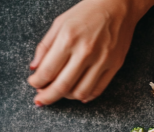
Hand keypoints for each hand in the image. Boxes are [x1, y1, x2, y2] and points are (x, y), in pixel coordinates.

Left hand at [28, 0, 153, 104]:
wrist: (119, 3)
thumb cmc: (88, 11)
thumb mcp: (60, 23)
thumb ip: (45, 46)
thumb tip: (34, 68)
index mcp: (69, 38)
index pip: (47, 71)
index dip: (36, 82)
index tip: (33, 83)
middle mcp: (85, 51)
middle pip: (62, 87)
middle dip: (47, 97)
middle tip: (40, 99)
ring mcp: (102, 60)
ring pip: (80, 93)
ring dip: (66, 97)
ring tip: (60, 92)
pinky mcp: (115, 65)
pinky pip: (97, 90)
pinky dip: (85, 96)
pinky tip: (77, 93)